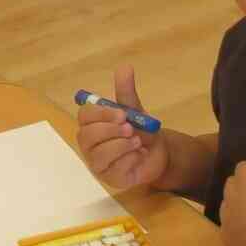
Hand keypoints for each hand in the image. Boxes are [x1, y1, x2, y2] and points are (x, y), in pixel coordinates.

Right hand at [76, 65, 169, 190]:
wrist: (161, 153)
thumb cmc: (142, 131)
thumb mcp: (135, 110)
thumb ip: (127, 92)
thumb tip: (125, 67)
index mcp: (92, 124)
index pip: (84, 116)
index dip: (101, 114)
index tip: (122, 113)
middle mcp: (90, 144)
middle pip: (87, 136)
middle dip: (110, 130)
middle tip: (130, 127)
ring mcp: (98, 163)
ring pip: (99, 154)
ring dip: (120, 145)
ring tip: (137, 141)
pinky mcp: (110, 178)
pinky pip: (113, 170)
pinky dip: (129, 160)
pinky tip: (138, 156)